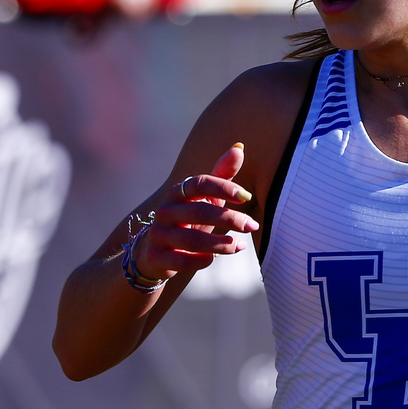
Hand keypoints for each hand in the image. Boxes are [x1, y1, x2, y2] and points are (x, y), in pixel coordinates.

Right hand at [129, 145, 258, 282]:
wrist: (155, 255)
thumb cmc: (188, 221)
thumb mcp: (205, 198)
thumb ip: (221, 176)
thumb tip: (239, 147)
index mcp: (178, 193)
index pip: (199, 183)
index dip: (223, 187)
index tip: (247, 196)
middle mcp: (165, 211)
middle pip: (200, 212)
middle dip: (230, 219)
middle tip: (252, 225)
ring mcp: (158, 235)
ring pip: (192, 240)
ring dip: (221, 244)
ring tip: (239, 246)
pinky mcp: (156, 258)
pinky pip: (182, 261)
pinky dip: (203, 260)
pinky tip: (216, 258)